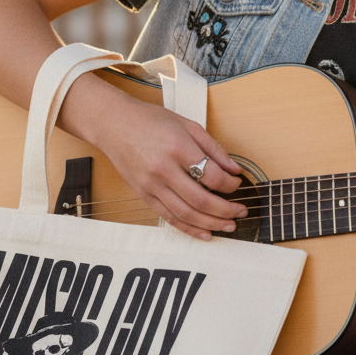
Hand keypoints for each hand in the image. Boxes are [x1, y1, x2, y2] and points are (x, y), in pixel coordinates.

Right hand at [93, 88, 246, 240]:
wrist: (114, 125)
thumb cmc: (150, 121)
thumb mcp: (187, 125)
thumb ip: (213, 148)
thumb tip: (234, 169)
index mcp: (177, 148)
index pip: (211, 175)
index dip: (230, 184)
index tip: (237, 184)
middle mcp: (163, 170)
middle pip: (200, 200)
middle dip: (226, 210)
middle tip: (241, 212)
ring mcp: (151, 186)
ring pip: (186, 214)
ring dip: (211, 224)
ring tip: (229, 226)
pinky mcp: (144, 195)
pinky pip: (169, 217)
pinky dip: (189, 228)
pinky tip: (205, 233)